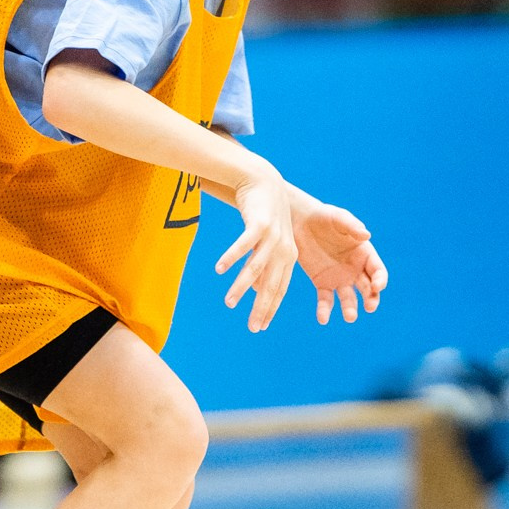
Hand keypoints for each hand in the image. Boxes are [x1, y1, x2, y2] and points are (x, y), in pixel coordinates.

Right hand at [216, 169, 298, 331]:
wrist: (264, 180)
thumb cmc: (264, 214)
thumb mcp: (268, 242)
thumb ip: (263, 265)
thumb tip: (254, 290)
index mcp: (289, 256)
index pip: (280, 289)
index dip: (270, 309)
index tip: (261, 327)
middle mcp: (284, 249)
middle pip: (271, 284)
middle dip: (261, 308)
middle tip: (251, 328)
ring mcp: (273, 236)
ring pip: (255, 268)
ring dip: (241, 287)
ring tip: (229, 303)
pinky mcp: (259, 224)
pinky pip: (244, 245)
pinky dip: (231, 257)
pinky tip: (219, 269)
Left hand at [290, 193, 388, 324]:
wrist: (300, 221)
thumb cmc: (323, 216)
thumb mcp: (338, 218)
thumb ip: (352, 226)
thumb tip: (367, 235)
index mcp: (364, 253)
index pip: (377, 270)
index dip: (380, 280)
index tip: (377, 286)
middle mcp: (355, 269)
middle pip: (368, 289)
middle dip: (371, 299)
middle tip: (370, 307)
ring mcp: (339, 278)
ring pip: (349, 298)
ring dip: (351, 309)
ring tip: (350, 317)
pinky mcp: (322, 283)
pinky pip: (326, 300)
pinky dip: (325, 310)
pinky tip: (323, 319)